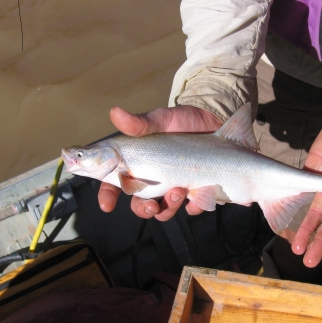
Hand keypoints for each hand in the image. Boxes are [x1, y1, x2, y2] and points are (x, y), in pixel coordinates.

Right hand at [98, 105, 222, 219]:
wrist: (213, 119)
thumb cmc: (182, 120)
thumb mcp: (161, 120)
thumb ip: (140, 123)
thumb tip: (115, 113)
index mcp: (138, 164)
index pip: (115, 183)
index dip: (107, 195)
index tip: (107, 205)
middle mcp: (153, 179)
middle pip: (139, 203)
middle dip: (143, 209)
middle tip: (151, 206)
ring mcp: (174, 186)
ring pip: (164, 210)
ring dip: (168, 207)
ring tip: (178, 190)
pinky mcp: (196, 189)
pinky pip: (193, 206)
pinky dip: (194, 205)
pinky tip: (198, 194)